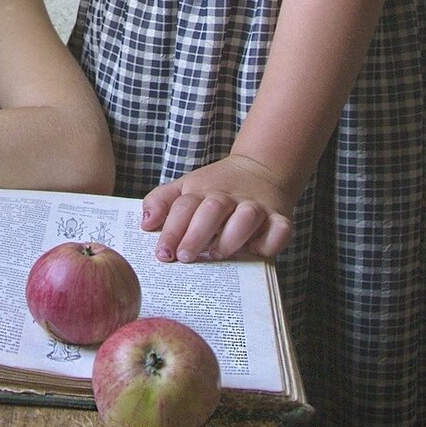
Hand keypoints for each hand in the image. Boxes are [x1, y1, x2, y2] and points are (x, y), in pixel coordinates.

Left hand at [141, 154, 293, 262]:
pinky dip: (269, 243)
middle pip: (212, 209)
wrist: (260, 169)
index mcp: (203, 190)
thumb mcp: (185, 188)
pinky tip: (255, 251)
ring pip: (247, 217)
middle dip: (196, 234)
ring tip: (217, 253)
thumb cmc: (216, 188)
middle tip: (185, 256)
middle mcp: (229, 197)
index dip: (171, 230)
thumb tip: (145, 223)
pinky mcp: (280, 218)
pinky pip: (279, 231)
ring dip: (231, 237)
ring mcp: (256, 206)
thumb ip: (162, 202)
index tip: (163, 253)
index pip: (183, 206)